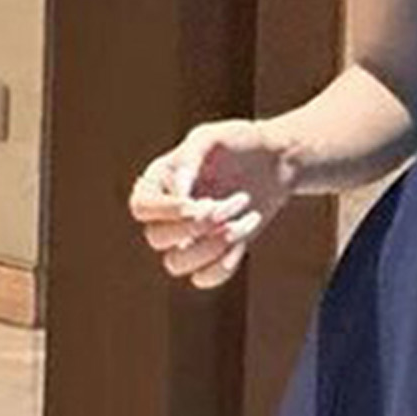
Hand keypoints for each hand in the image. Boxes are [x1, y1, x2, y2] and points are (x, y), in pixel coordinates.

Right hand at [126, 118, 294, 289]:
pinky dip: (222, 265)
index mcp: (157, 182)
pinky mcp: (209, 256)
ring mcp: (185, 238)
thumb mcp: (214, 137)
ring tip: (243, 220)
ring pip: (175, 264)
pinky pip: (202, 279)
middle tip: (233, 200)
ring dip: (211, 246)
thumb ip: (191, 156)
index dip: (166, 211)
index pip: (142, 207)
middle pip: (156, 238)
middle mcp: (165, 214)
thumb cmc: (240, 142)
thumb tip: (178, 191)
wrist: (274, 161)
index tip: (198, 204)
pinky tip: (243, 239)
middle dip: (197, 226)